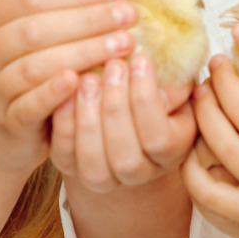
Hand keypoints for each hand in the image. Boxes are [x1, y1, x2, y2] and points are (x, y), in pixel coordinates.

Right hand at [0, 0, 137, 178]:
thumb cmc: (26, 75)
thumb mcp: (34, 39)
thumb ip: (65, 16)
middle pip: (35, 28)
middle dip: (88, 20)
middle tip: (128, 18)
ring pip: (34, 66)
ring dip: (83, 52)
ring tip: (122, 45)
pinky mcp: (3, 121)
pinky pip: (28, 105)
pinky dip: (54, 93)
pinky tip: (82, 81)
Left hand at [50, 52, 196, 191]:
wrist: (126, 115)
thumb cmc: (154, 92)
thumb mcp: (174, 86)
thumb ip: (173, 84)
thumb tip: (157, 75)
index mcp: (173, 152)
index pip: (159, 138)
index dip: (146, 99)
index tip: (140, 59)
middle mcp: (141, 173)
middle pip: (126, 156)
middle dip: (116, 107)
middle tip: (112, 66)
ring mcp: (106, 178)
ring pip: (94, 164)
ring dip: (88, 119)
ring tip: (88, 79)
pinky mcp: (74, 170)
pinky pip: (65, 156)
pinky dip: (64, 125)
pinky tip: (65, 95)